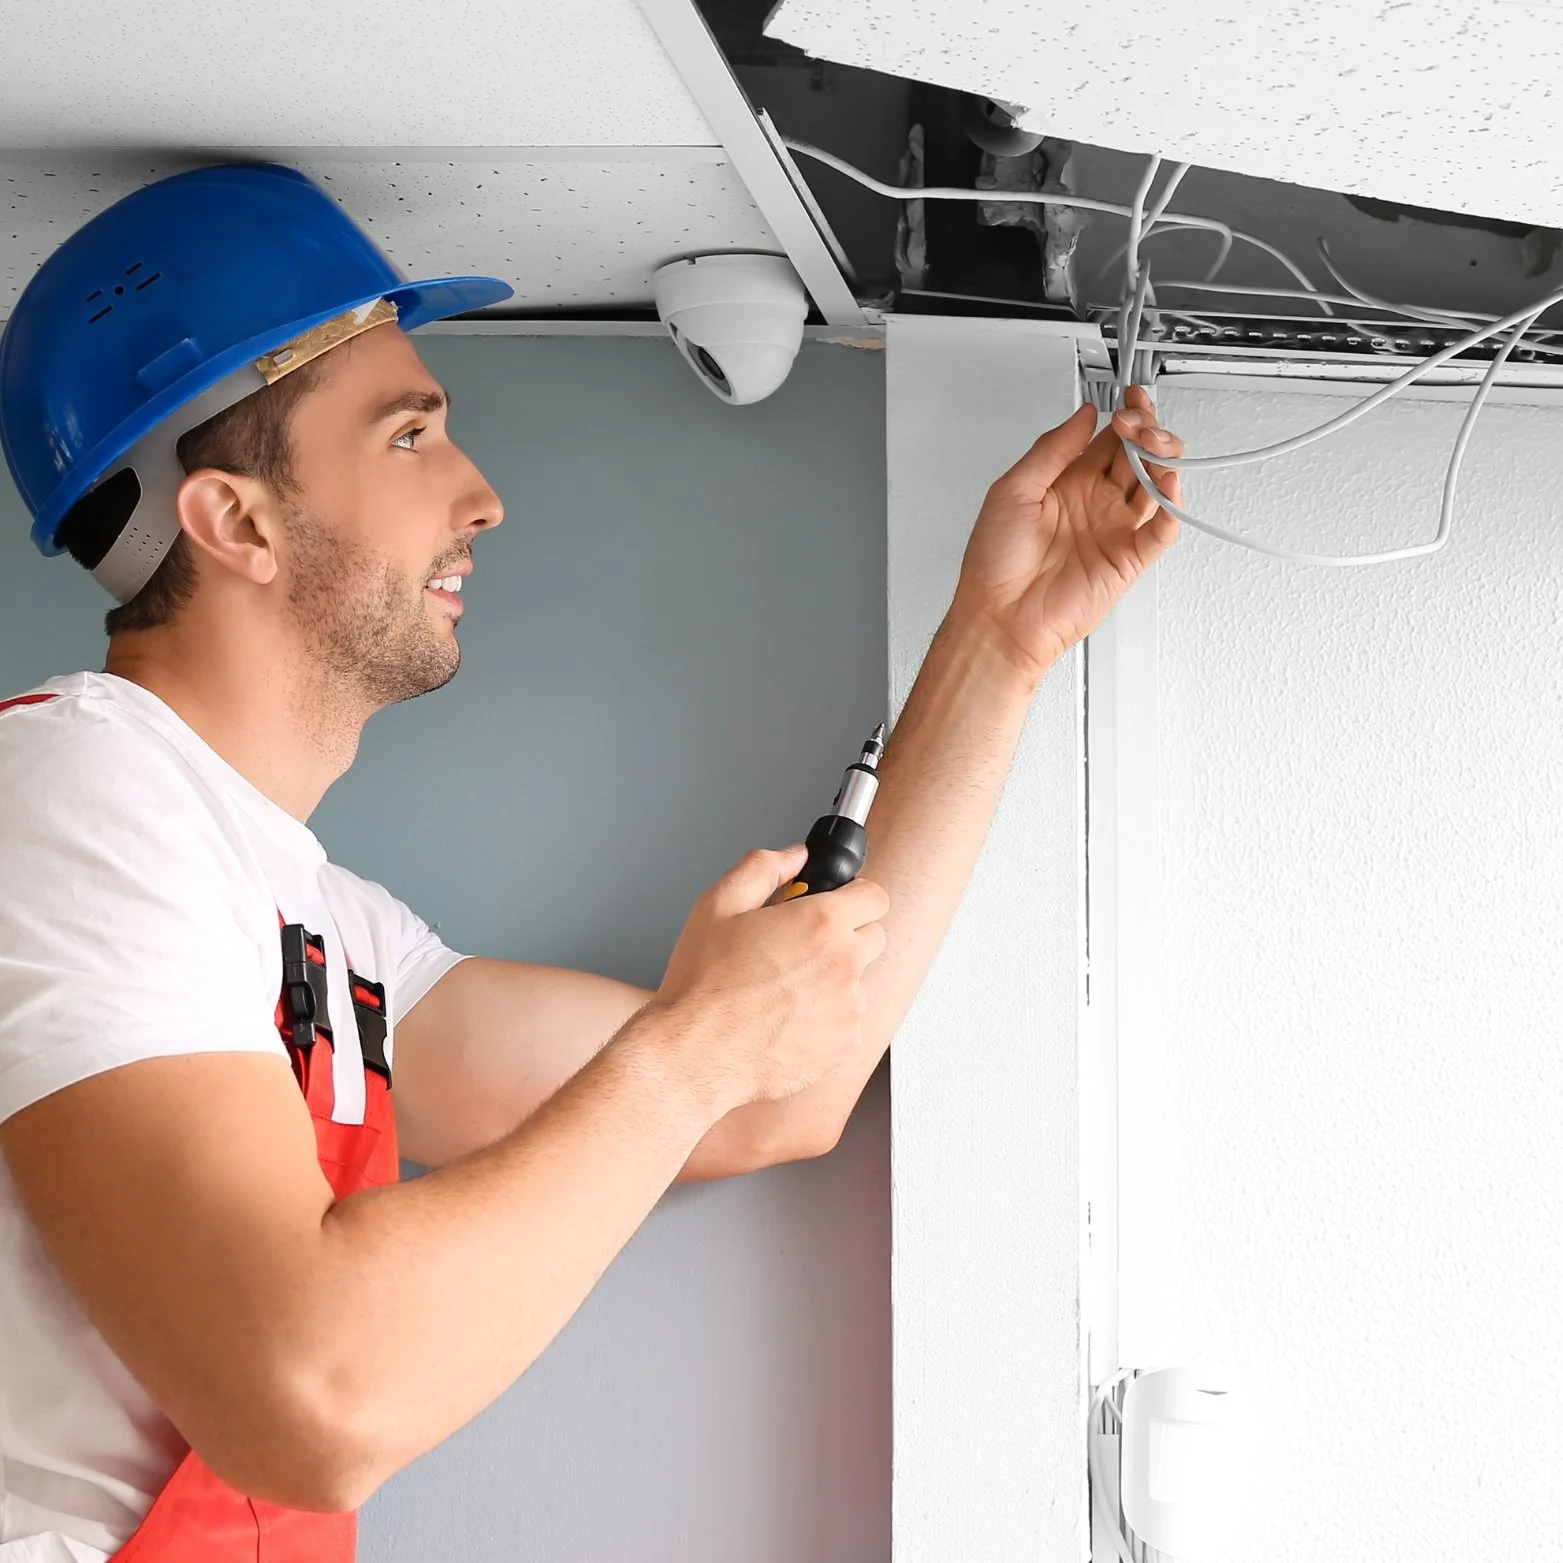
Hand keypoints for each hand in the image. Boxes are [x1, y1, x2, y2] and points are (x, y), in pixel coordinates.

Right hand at [650, 846, 889, 1109]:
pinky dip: (826, 1018)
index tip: (836, 904)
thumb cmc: (703, 987)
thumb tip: (793, 854)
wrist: (695, 1055)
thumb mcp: (718, 905)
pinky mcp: (844, 1046)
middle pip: (873, 936)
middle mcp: (845, 964)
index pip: (875, 896)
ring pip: (857, 982)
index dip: (853, 896)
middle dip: (844, 936)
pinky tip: (785, 1018)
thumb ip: (763, 866)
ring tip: (782, 989)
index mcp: (821, 922)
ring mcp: (849, 1008)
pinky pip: (847, 1022)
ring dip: (832, 979)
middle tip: (800, 946)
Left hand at [951, 384, 1185, 687]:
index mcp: (1066, 483)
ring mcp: (1113, 530)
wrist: (999, 618)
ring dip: (1162, 458)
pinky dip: (1171, 505)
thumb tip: (1083, 415)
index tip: (1128, 399)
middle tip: (1139, 422)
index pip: (1109, 439)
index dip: (1124, 416)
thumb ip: (1052, 450)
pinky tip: (1165, 485)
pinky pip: (1161, 529)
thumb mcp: (1012, 489)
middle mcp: (1093, 503)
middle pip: (1137, 455)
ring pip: (1155, 485)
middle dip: (1147, 430)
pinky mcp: (1128, 559)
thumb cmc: (994, 564)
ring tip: (1152, 445)